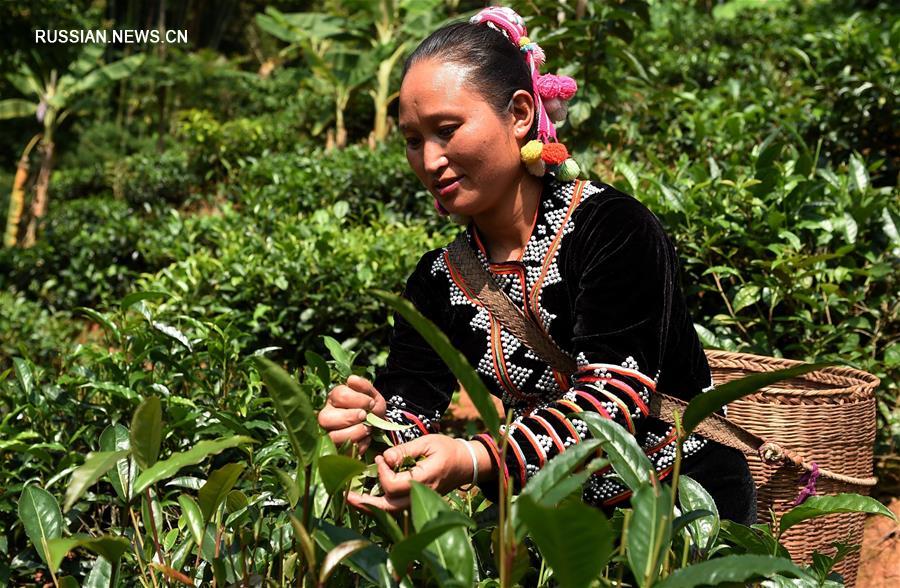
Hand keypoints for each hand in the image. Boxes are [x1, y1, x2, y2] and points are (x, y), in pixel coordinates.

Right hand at [317, 375, 385, 453]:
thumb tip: (351, 380)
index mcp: (334, 399)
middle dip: (348, 417)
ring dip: (353, 433)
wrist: (379, 429)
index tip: (370, 403)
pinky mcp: (336, 450)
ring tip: (367, 429)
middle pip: (325, 418)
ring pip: (332, 437)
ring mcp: (329, 435)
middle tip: (364, 416)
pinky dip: (357, 446)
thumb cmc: (371, 410)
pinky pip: (342, 452)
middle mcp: (327, 416)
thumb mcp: (372, 396)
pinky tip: (365, 440)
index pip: (338, 395)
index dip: (356, 399)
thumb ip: (364, 387)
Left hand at [346, 434, 473, 512]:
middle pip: (388, 507)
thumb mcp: (427, 442)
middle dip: (365, 502)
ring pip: (391, 513)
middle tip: (346, 495)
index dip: (381, 472)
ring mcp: (420, 503)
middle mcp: (421, 496)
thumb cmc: (448, 449)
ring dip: (370, 507)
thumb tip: (384, 458)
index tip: (379, 458)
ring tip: (352, 499)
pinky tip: (367, 500)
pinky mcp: (418, 503)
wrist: (466, 464)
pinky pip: (396, 510)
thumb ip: (405, 450)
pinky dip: (380, 507)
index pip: (393, 485)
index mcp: (424, 480)